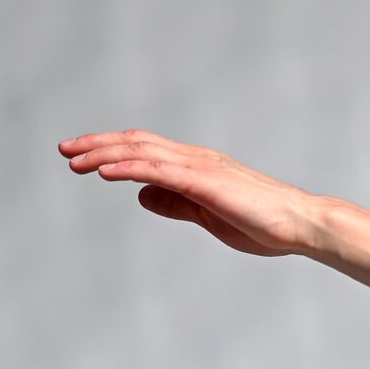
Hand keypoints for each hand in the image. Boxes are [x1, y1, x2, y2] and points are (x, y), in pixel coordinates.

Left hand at [59, 128, 326, 256]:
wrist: (302, 224)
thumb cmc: (266, 224)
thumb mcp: (209, 216)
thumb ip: (176, 204)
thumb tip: (141, 194)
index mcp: (200, 167)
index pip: (148, 150)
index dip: (114, 150)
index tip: (84, 157)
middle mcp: (198, 159)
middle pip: (138, 143)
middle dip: (99, 145)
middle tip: (67, 150)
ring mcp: (202, 168)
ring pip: (143, 152)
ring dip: (105, 153)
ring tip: (76, 160)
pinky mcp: (206, 182)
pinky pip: (159, 170)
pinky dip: (129, 167)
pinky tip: (105, 172)